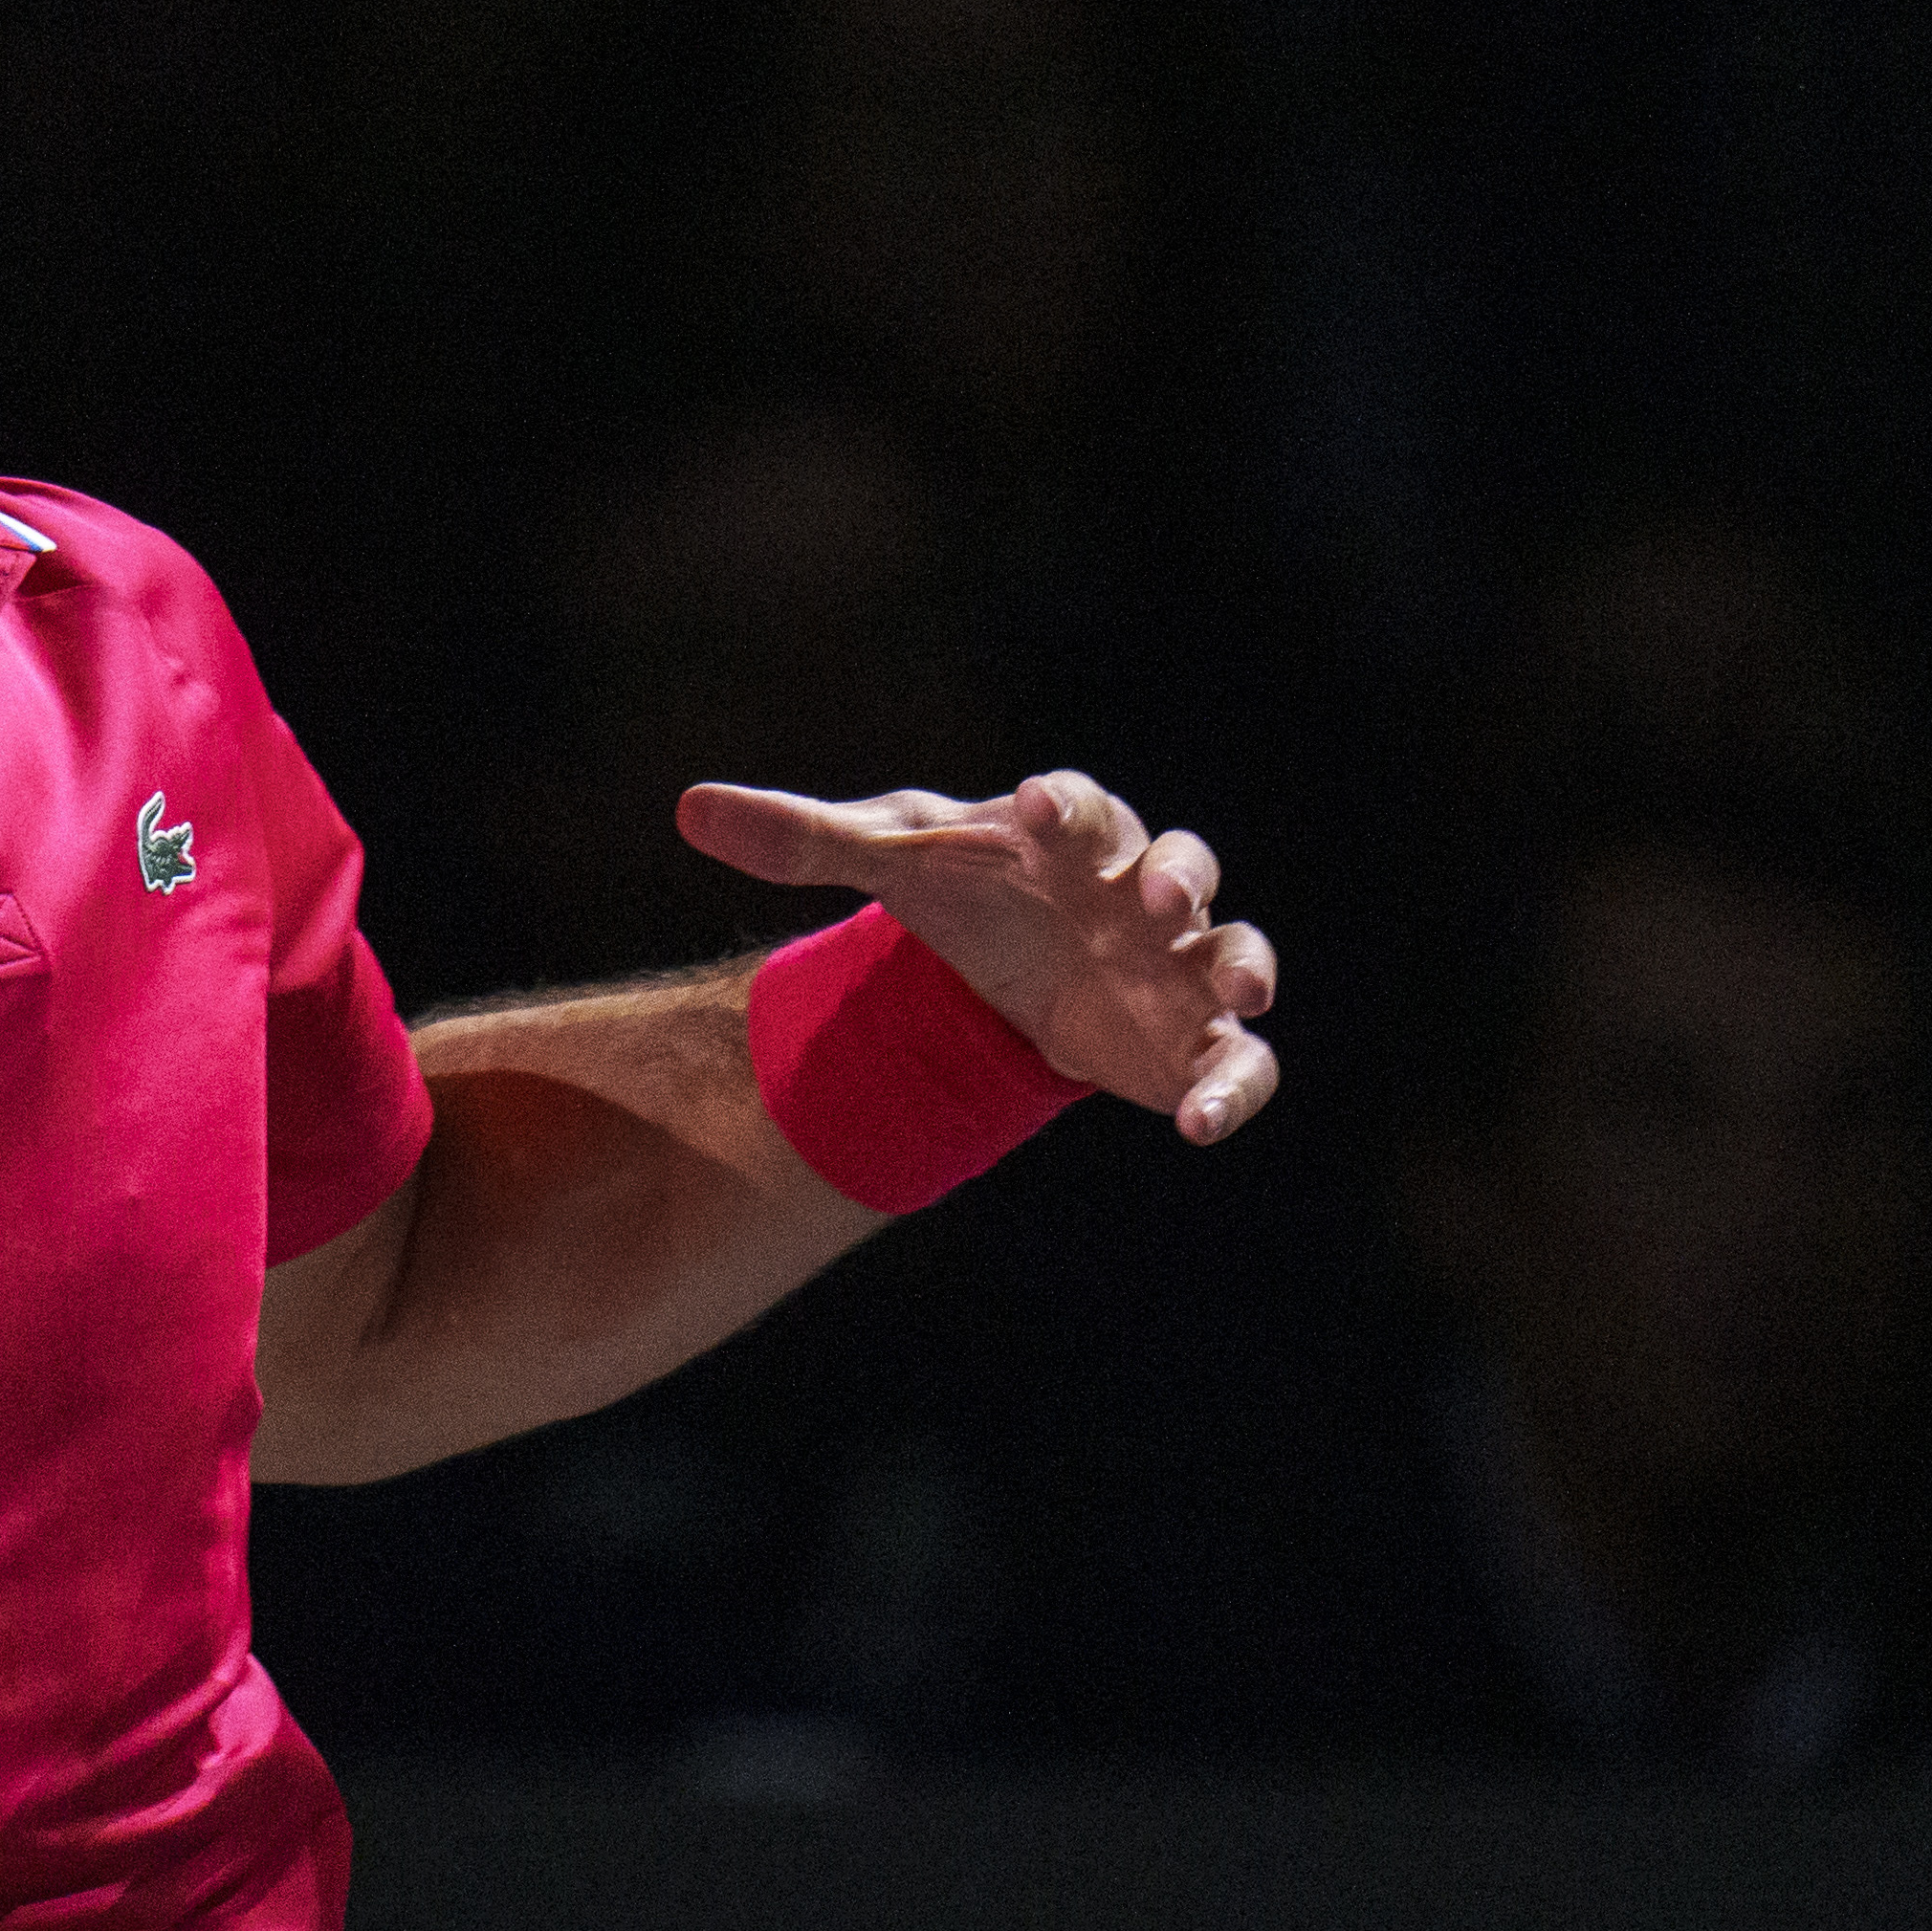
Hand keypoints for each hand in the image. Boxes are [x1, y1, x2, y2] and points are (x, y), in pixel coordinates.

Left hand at [679, 768, 1281, 1143]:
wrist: (1003, 977)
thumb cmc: (963, 895)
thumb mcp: (887, 864)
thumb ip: (800, 840)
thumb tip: (687, 809)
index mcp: (1069, 836)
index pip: (1077, 805)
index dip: (1065, 805)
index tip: (1037, 807)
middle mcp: (1139, 891)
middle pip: (1181, 865)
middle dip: (1179, 876)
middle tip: (1158, 892)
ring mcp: (1177, 965)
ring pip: (1234, 954)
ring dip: (1245, 966)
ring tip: (1243, 990)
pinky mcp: (1190, 1039)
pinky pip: (1236, 1062)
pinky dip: (1233, 1088)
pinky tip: (1199, 1125)